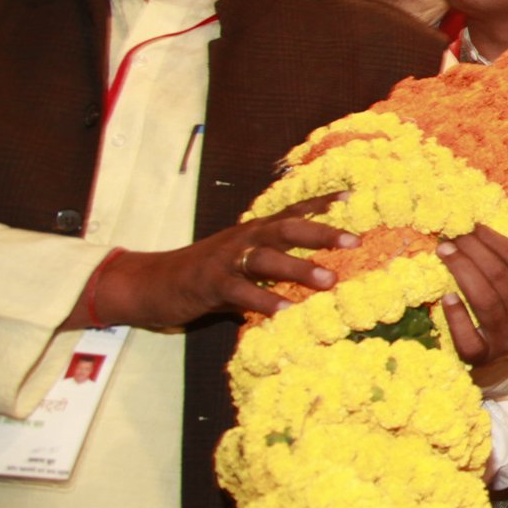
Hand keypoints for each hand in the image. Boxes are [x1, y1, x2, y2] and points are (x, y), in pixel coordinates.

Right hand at [85, 197, 355, 326]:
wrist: (152, 283)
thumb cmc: (208, 275)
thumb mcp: (246, 265)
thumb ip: (278, 269)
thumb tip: (323, 278)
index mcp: (255, 230)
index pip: (293, 210)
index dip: (323, 202)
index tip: (355, 196)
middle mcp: (244, 238)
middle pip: (286, 227)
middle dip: (322, 232)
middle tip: (354, 241)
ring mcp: (225, 259)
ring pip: (266, 257)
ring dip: (299, 267)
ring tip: (330, 280)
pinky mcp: (209, 283)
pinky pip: (240, 292)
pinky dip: (265, 300)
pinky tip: (286, 311)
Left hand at [436, 206, 507, 365]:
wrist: (486, 348)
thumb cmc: (499, 301)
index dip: (494, 240)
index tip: (472, 225)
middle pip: (498, 277)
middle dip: (473, 251)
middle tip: (451, 236)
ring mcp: (504, 339)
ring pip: (485, 300)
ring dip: (461, 272)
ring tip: (443, 251)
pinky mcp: (480, 355)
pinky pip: (469, 337)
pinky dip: (457, 316)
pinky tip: (445, 297)